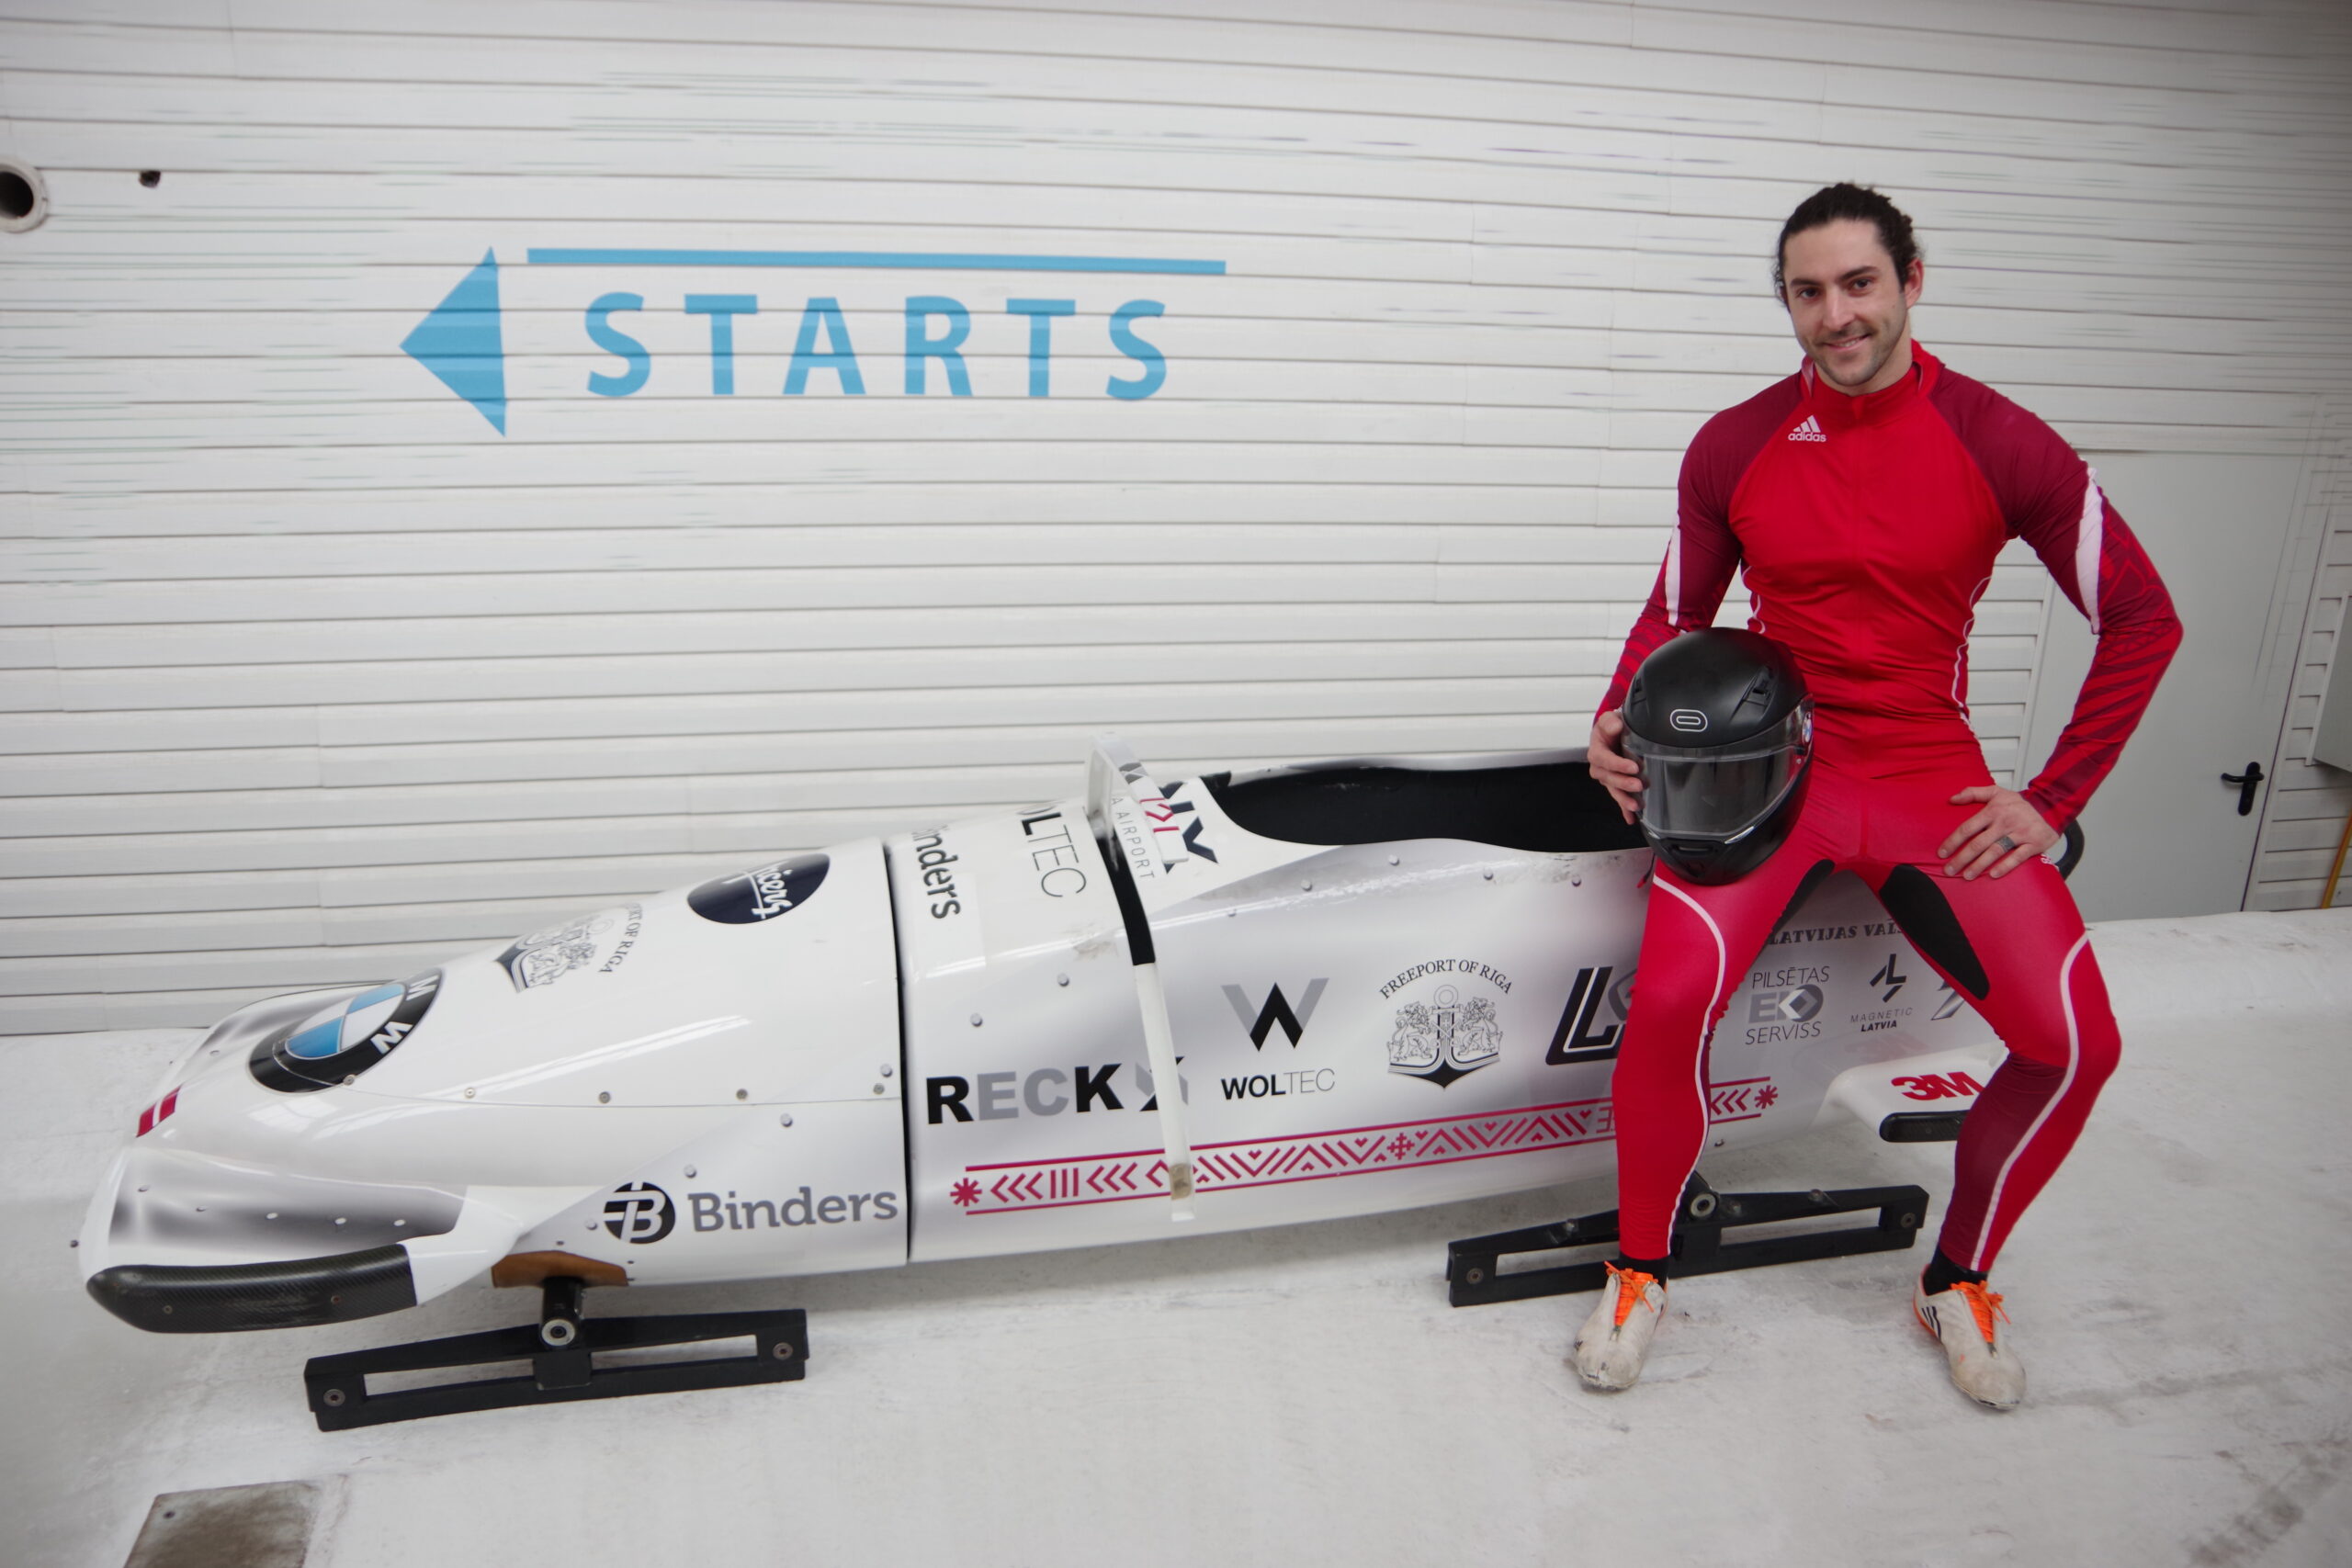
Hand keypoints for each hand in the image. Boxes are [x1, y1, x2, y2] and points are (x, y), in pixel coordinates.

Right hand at [1588, 710, 1643, 824]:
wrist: (1614, 734)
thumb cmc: (1611, 727)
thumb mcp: (1609, 720)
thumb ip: (1610, 722)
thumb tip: (1616, 727)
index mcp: (1597, 751)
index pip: (1604, 759)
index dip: (1618, 764)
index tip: (1633, 767)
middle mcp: (1600, 767)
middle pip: (1609, 778)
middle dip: (1624, 783)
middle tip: (1639, 784)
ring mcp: (1608, 778)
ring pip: (1614, 790)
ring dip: (1624, 799)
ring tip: (1636, 805)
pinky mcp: (1616, 785)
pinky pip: (1619, 798)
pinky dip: (1624, 809)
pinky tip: (1631, 818)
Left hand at [1939, 786, 2058, 880]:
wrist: (2050, 807)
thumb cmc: (2019, 804)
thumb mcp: (1996, 792)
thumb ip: (1973, 793)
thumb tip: (1952, 799)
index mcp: (1993, 810)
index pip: (1968, 827)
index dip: (1953, 841)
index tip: (1942, 853)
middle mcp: (2005, 822)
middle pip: (1979, 843)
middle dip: (1962, 858)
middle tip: (1949, 870)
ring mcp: (2020, 833)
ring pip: (1995, 851)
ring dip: (1979, 865)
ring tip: (1966, 876)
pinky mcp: (2033, 843)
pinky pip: (2017, 857)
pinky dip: (2005, 866)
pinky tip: (1993, 875)